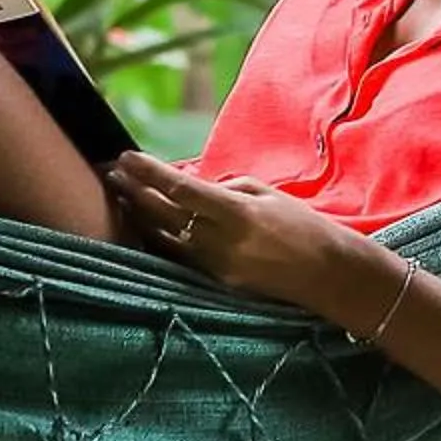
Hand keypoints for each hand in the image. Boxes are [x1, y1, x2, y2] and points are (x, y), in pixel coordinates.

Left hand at [102, 153, 343, 309]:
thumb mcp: (266, 194)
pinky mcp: (219, 283)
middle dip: (135, 192)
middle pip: (165, 214)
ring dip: (140, 217)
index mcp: (238, 213)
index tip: (126, 156)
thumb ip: (225, 187)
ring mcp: (218, 267)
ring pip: (166, 239)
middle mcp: (223, 242)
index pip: (182, 189)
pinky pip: (181, 257)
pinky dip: (161, 238)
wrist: (330, 274)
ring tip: (120, 197)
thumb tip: (191, 184)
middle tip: (110, 173)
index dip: (150, 173)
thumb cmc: (303, 225)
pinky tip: (146, 226)